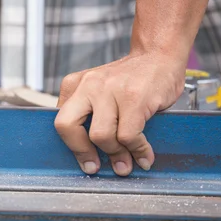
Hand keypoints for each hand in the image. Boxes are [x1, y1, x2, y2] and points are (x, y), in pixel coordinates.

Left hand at [54, 52, 185, 175]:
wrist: (159, 55)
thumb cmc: (131, 80)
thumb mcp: (100, 91)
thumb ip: (89, 115)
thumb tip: (89, 154)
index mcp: (74, 85)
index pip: (60, 122)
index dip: (72, 147)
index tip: (86, 162)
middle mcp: (88, 86)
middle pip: (66, 126)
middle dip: (81, 151)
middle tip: (95, 166)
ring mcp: (110, 90)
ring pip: (100, 136)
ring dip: (116, 155)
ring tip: (126, 162)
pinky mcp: (134, 98)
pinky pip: (128, 136)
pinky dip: (138, 151)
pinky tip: (144, 155)